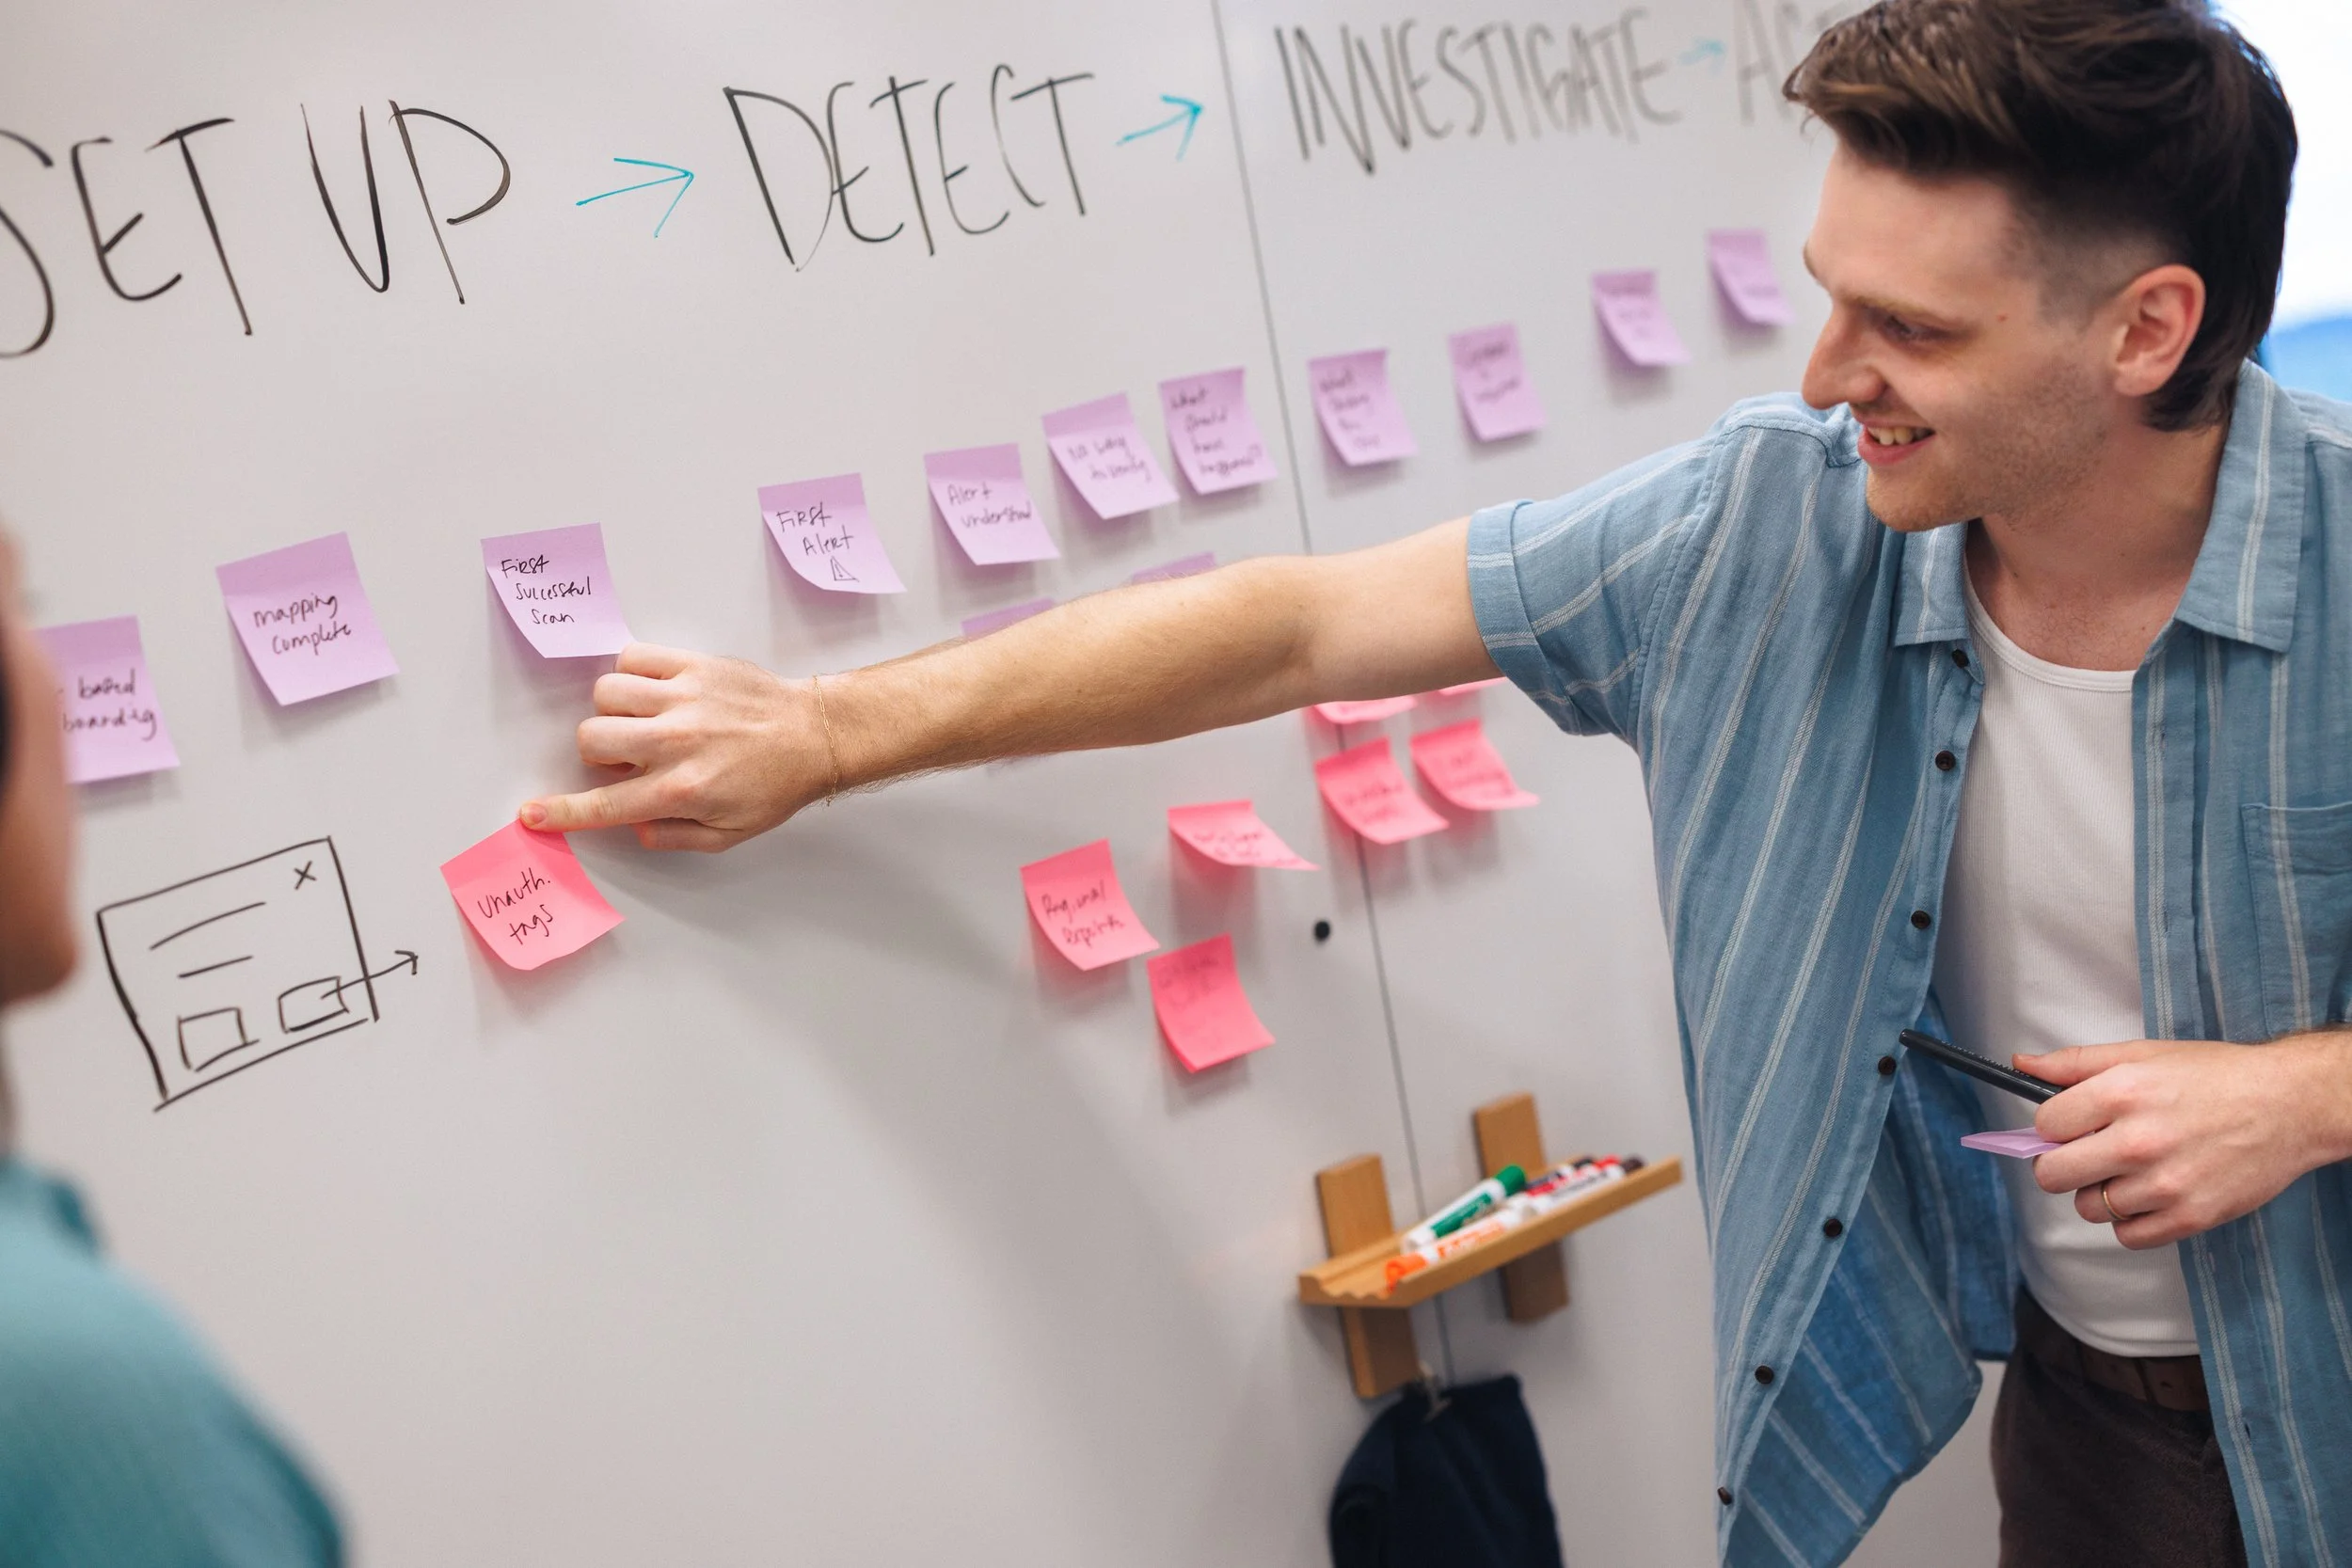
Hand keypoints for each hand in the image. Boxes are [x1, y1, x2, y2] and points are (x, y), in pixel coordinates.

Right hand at [518, 643, 832, 852]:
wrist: (814, 735)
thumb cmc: (774, 785)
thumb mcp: (728, 834)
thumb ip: (675, 836)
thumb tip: (634, 826)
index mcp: (680, 789)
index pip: (605, 804)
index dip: (563, 812)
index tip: (534, 813)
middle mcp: (675, 743)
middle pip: (591, 738)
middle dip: (599, 753)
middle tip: (631, 757)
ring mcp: (683, 699)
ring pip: (606, 694)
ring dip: (615, 711)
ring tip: (644, 720)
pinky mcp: (694, 666)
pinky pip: (634, 656)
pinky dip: (632, 673)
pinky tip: (653, 691)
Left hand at [2026, 1034, 2351, 1247]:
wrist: (2288, 1105)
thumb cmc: (2214, 1077)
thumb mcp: (2142, 1054)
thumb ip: (2075, 1063)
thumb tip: (2021, 1066)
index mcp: (2121, 1093)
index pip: (2045, 1125)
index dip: (2053, 1126)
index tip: (2071, 1125)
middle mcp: (2139, 1141)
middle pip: (2053, 1174)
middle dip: (2060, 1165)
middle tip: (2086, 1154)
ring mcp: (2165, 1184)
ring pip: (2090, 1208)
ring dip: (2100, 1193)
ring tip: (2130, 1171)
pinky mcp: (2191, 1217)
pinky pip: (2128, 1236)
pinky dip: (2131, 1221)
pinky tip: (2150, 1194)